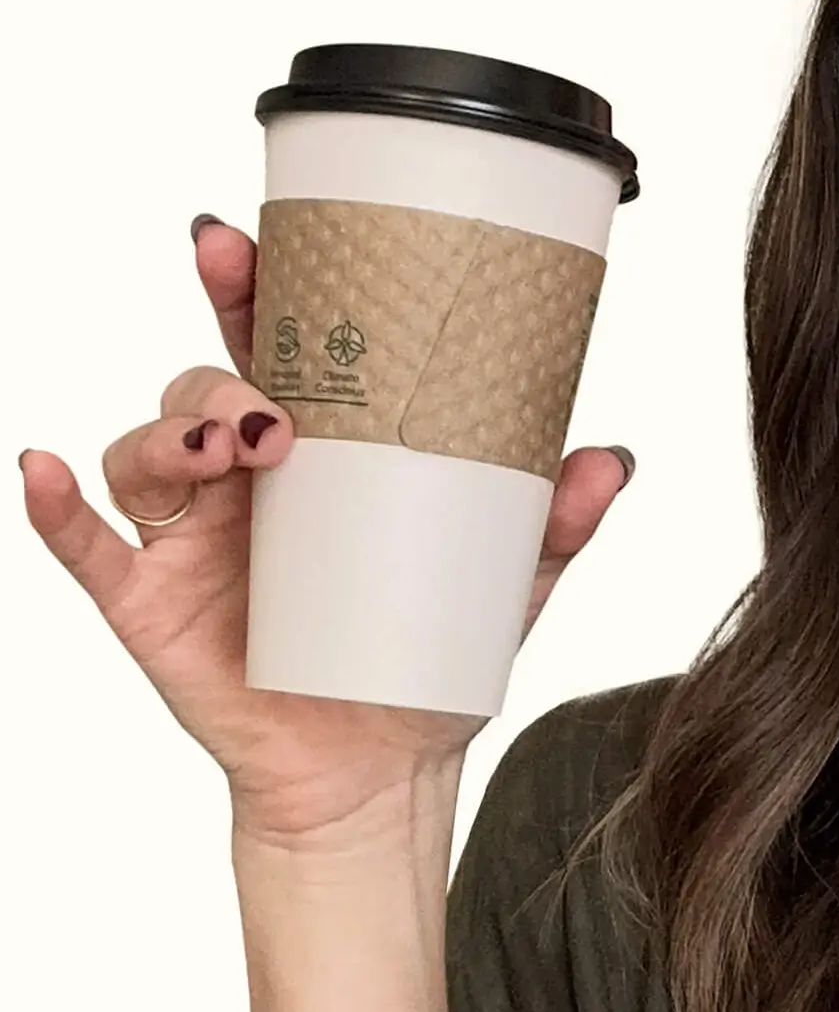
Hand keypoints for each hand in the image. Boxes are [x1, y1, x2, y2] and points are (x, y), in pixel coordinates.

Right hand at [20, 215, 634, 843]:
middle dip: (216, 334)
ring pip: (146, 449)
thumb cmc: (425, 660)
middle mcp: (243, 480)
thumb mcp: (505, 585)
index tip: (254, 239)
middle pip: (205, 380)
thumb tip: (610, 462)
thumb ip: (553, 524)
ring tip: (233, 448)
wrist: (383, 773)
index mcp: (322, 452)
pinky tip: (42, 471)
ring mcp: (189, 539)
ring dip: (172, 430)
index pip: (283, 347)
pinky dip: (51, 506)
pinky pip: (84, 545)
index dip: (259, 286)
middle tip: (244, 308)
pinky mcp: (149, 605)